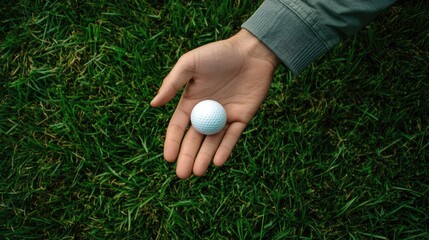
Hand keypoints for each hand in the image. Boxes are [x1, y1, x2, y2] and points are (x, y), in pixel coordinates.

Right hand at [151, 29, 278, 178]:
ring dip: (205, 158)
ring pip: (212, 142)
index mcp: (191, 102)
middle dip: (187, 156)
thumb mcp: (190, 64)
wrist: (251, 51)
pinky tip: (218, 161)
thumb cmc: (218, 54)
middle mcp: (206, 112)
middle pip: (194, 139)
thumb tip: (153, 104)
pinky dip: (226, 149)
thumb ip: (172, 83)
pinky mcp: (242, 118)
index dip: (172, 142)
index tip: (168, 158)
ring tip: (197, 173)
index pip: (178, 127)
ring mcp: (224, 117)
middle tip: (182, 175)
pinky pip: (232, 137)